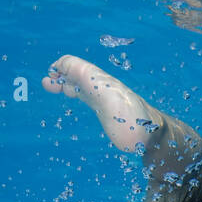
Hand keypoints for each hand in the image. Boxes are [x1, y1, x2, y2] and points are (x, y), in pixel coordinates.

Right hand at [42, 54, 161, 151]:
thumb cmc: (133, 120)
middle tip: (47, 83)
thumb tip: (64, 63)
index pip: (77, 65)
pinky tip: (73, 96)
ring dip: (65, 83)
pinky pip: (88, 96)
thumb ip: (90, 80)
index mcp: (101, 82)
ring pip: (81, 84)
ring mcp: (104, 100)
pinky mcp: (108, 113)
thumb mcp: (110, 98)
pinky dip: (76, 93)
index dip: (62, 67)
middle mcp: (102, 88)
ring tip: (53, 86)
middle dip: (60, 75)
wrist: (154, 137)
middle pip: (77, 74)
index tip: (51, 78)